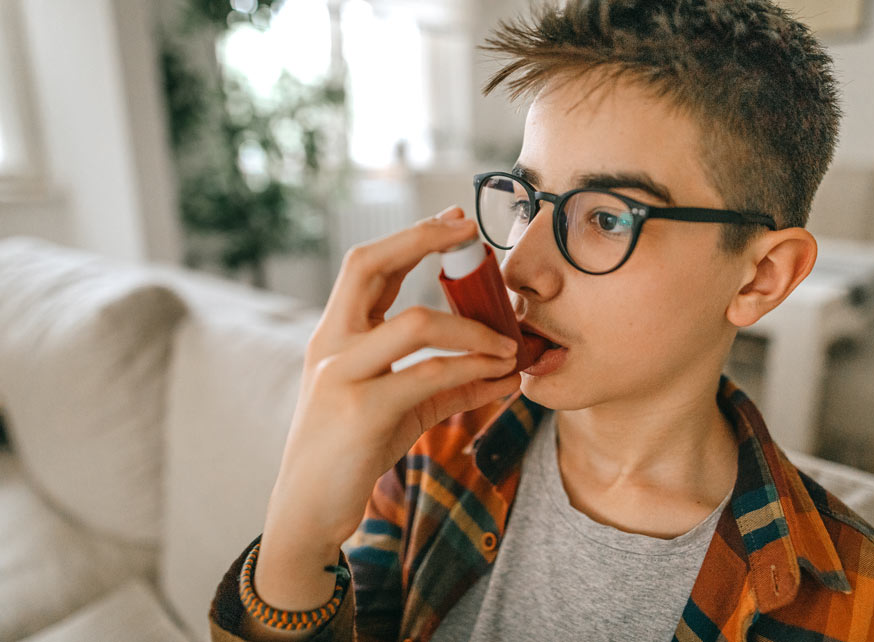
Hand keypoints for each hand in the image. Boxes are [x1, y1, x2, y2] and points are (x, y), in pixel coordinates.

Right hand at [266, 206, 520, 547]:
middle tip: (470, 233)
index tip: (454, 221)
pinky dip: (472, 370)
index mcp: (335, 334)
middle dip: (422, 238)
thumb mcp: (402, 410)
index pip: (367, 266)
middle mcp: (331, 344)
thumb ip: (450, 386)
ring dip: (472, 327)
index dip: (411, 237)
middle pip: (369, 265)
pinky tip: (499, 377)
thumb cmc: (352, 452)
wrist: (308, 510)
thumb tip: (506, 371)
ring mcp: (341, 374)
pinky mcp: (361, 411)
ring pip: (415, 323)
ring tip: (510, 344)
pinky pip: (428, 376)